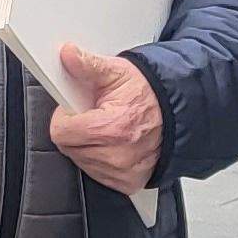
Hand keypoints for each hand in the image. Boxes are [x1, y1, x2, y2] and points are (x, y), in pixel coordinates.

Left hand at [47, 44, 163, 196]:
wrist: (176, 113)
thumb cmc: (147, 94)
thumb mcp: (116, 72)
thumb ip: (87, 65)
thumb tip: (68, 55)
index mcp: (111, 128)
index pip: (61, 132)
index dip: (65, 116)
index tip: (76, 109)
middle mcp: (117, 156)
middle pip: (69, 148)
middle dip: (76, 130)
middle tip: (96, 116)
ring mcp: (122, 172)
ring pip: (82, 162)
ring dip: (88, 146)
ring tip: (108, 129)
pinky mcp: (127, 182)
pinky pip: (98, 175)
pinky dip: (101, 161)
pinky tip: (114, 145)